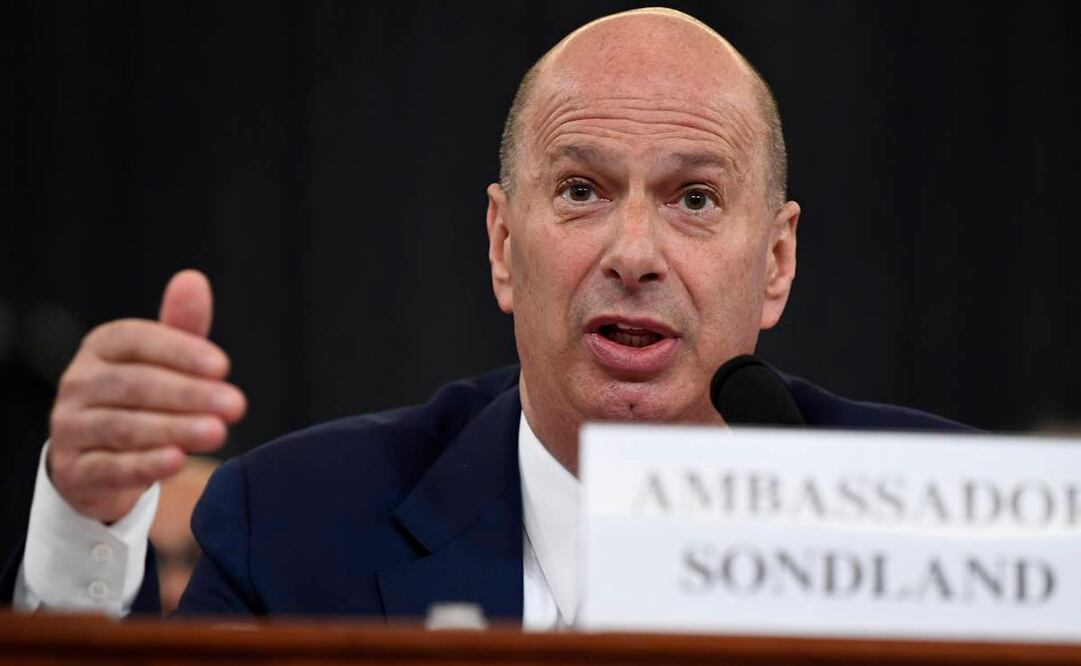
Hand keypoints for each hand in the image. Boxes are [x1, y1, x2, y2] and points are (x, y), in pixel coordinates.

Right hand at [47, 270, 246, 522]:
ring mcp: (71, 428)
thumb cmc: (141, 398)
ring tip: (218, 432)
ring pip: (124, 427)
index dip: (180, 351)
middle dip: (189, 395)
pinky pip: (109, 467)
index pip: (137, 340)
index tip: (224, 366)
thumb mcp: (162, 361)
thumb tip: (193, 279)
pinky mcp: (75, 471)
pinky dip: (144, 465)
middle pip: (134, 385)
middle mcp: (78, 382)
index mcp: (101, 347)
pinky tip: (177, 462)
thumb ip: (182, 326)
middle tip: (235, 405)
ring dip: (175, 429)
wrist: (98, 461)